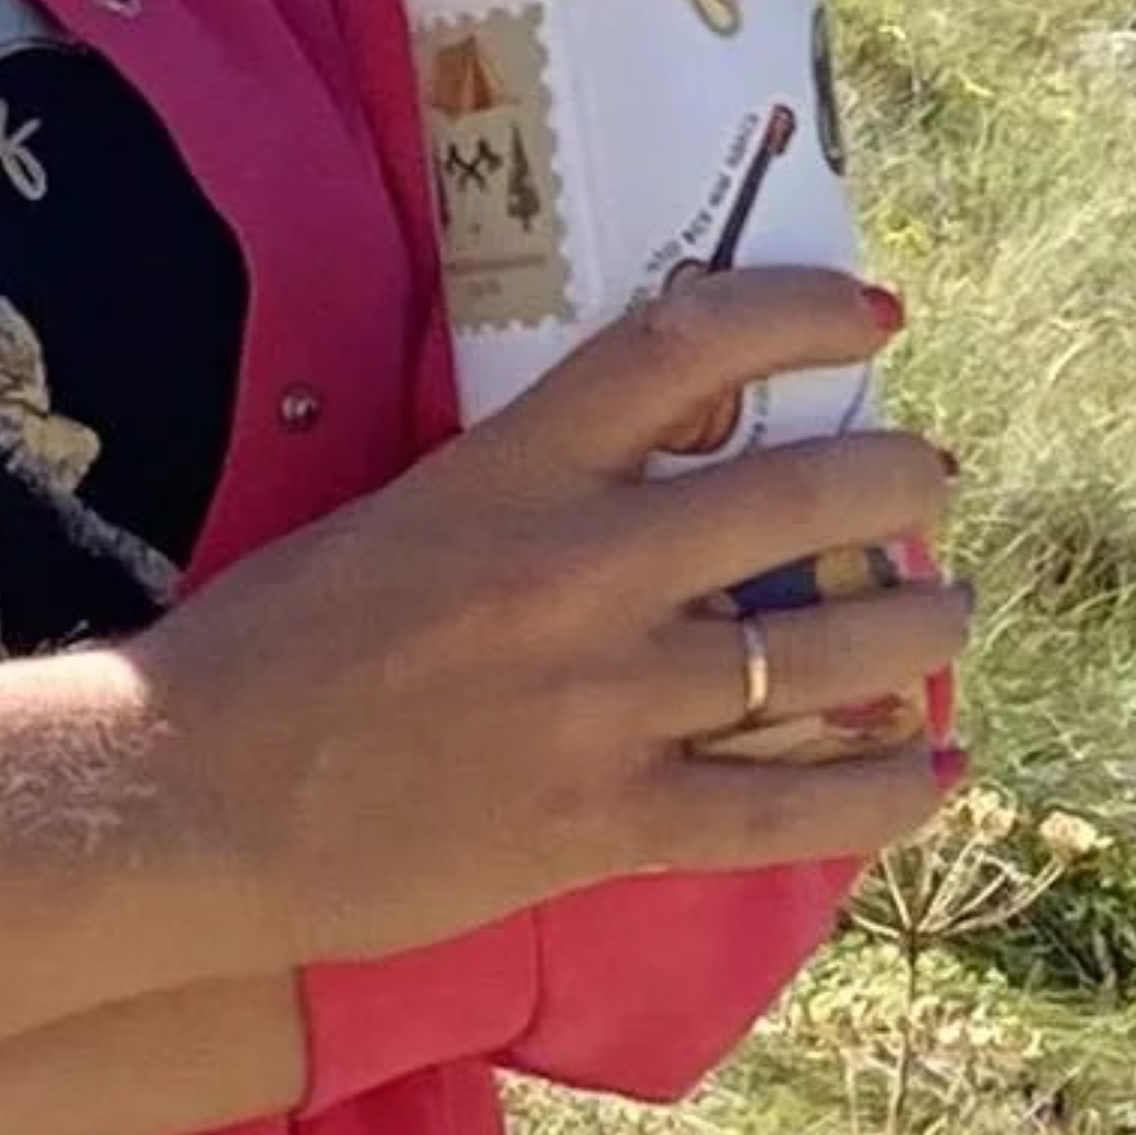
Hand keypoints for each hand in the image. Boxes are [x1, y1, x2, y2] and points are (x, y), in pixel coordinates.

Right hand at [146, 266, 965, 969]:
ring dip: (920, 626)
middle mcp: (582, 571)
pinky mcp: (610, 824)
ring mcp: (606, 704)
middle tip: (927, 484)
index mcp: (514, 470)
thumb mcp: (401, 514)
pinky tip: (939, 771)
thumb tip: (652, 462)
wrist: (190, 794)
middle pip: (806, 493)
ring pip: (832, 653)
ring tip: (945, 614)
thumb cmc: (271, 646)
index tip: (870, 314)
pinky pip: (790, 807)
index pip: (692, 345)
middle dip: (902, 481)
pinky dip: (886, 790)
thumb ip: (527, 487)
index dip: (803, 310)